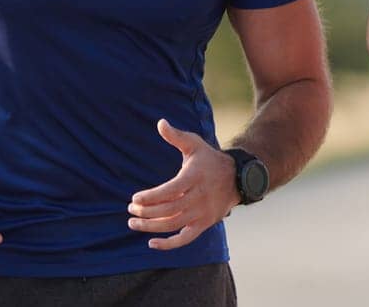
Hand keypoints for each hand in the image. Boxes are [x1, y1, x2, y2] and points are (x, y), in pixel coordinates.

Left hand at [127, 119, 237, 250]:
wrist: (237, 178)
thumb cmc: (209, 159)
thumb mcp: (195, 144)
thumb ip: (176, 136)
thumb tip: (160, 123)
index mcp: (195, 176)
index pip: (170, 191)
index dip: (151, 197)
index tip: (135, 198)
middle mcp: (200, 196)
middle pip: (168, 210)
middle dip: (146, 212)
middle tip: (131, 209)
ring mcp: (203, 212)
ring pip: (173, 225)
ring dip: (150, 227)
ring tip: (133, 223)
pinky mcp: (204, 224)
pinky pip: (185, 239)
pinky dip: (168, 245)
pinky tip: (151, 243)